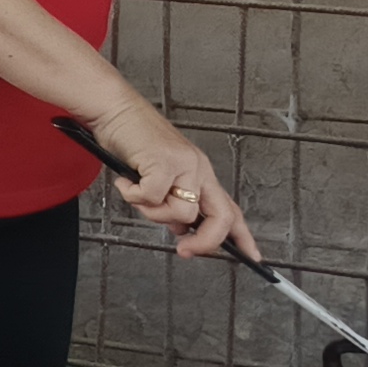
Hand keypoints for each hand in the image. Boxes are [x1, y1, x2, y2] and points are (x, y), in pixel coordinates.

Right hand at [87, 102, 254, 262]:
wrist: (115, 109)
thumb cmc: (132, 139)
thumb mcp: (158, 176)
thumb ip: (171, 203)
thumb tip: (179, 229)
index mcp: (200, 173)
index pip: (230, 209)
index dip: (243, 237)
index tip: (252, 256)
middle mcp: (198, 168)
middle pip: (220, 217)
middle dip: (205, 242)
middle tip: (184, 250)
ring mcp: (184, 164)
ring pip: (181, 213)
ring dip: (152, 212)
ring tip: (137, 192)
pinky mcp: (165, 161)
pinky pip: (151, 197)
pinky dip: (132, 194)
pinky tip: (126, 181)